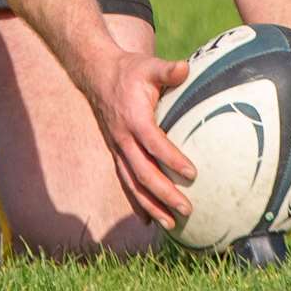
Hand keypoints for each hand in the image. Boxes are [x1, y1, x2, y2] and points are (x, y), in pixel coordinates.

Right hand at [87, 50, 196, 230]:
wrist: (97, 75)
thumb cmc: (129, 71)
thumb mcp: (148, 66)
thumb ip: (167, 70)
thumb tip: (185, 68)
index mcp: (134, 118)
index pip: (154, 143)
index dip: (172, 159)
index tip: (192, 173)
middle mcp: (123, 138)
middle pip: (142, 172)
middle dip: (164, 194)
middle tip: (187, 209)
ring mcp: (117, 147)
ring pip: (132, 183)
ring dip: (151, 205)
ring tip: (170, 224)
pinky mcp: (116, 152)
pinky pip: (125, 180)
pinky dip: (137, 201)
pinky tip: (150, 218)